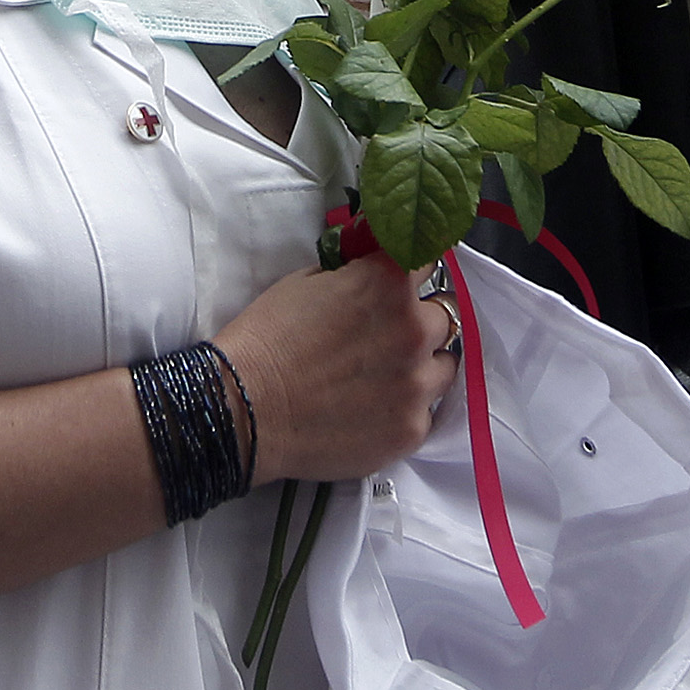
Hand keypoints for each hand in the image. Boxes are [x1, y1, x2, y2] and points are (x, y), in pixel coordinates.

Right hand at [220, 259, 457, 485]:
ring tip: (384, 377)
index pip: (429, 259)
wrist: (244, 409)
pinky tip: (373, 410)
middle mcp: (414, 329)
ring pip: (445, 366)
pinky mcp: (412, 429)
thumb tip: (373, 269)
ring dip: (423, 365)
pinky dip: (406, 408)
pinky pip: (426, 412)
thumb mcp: (307, 281)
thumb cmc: (267, 340)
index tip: (403, 281)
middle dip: (420, 320)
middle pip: (444, 315)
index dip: (412, 271)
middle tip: (388, 335)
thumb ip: (355, 273)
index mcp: (389, 283)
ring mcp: (418, 383)